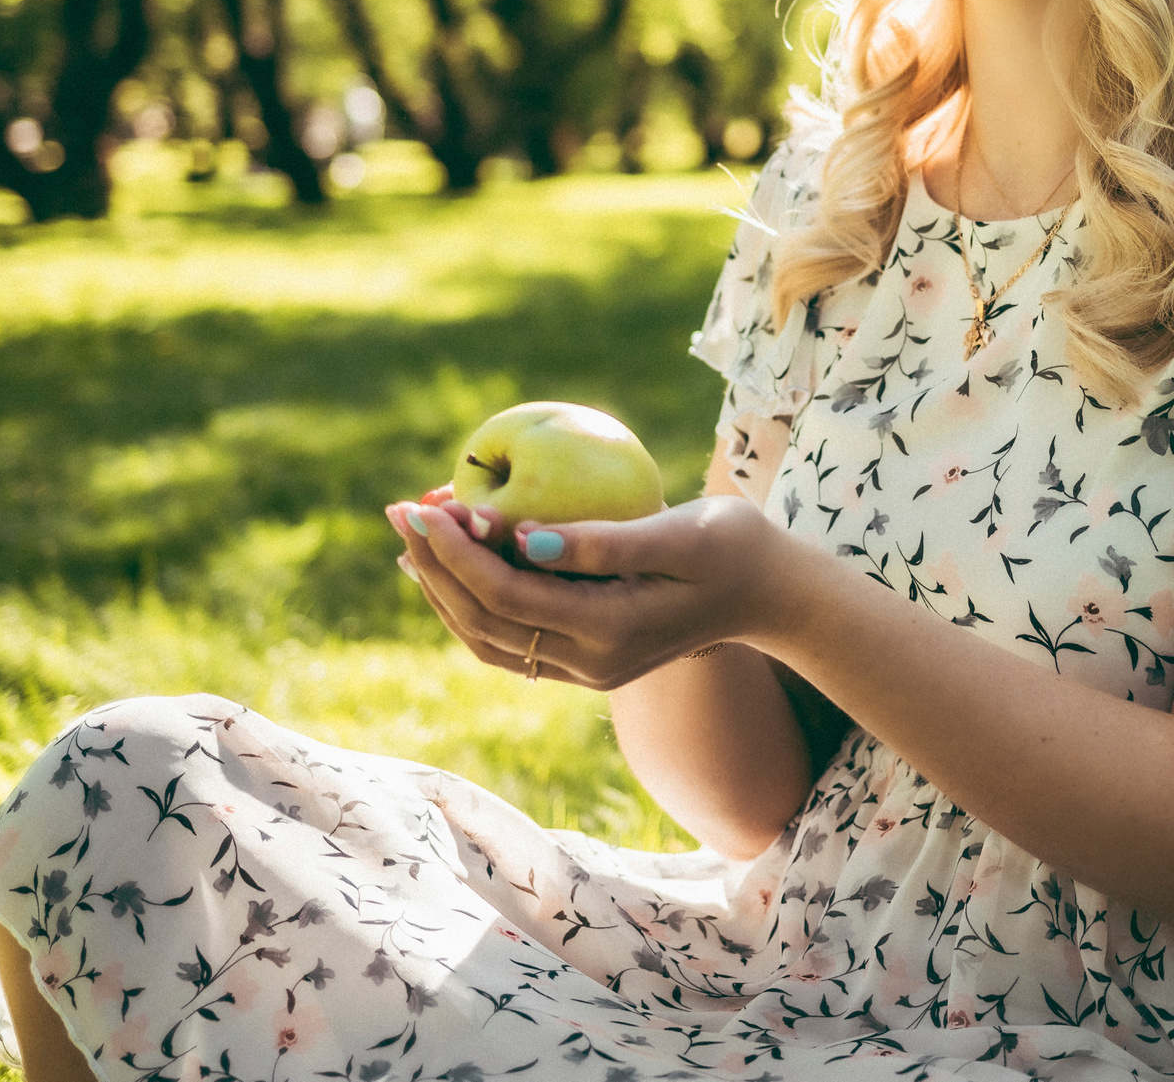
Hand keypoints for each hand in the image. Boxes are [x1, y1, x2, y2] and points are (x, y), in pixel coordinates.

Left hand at [388, 494, 796, 689]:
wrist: (773, 597)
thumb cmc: (736, 548)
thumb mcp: (680, 532)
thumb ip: (602, 541)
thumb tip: (522, 538)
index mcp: (609, 630)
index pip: (506, 596)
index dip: (455, 552)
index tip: (422, 506)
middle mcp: (590, 662)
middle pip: (483, 622)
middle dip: (434, 566)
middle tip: (400, 510)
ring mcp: (587, 669)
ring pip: (488, 640)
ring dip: (443, 589)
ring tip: (411, 539)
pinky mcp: (588, 660)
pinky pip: (509, 640)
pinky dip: (471, 604)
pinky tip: (452, 570)